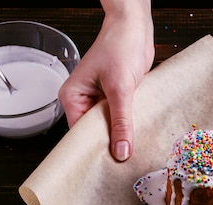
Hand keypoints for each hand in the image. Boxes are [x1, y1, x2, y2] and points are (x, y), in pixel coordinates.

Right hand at [58, 0, 153, 160]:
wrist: (136, 26)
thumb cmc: (120, 46)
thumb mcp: (121, 88)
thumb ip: (121, 121)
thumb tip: (121, 151)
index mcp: (73, 97)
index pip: (79, 134)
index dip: (93, 151)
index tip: (106, 169)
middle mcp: (83, 101)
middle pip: (94, 134)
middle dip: (109, 146)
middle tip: (123, 165)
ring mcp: (100, 100)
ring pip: (110, 128)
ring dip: (121, 136)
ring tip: (132, 154)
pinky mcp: (117, 98)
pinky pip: (121, 119)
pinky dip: (129, 126)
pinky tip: (139, 137)